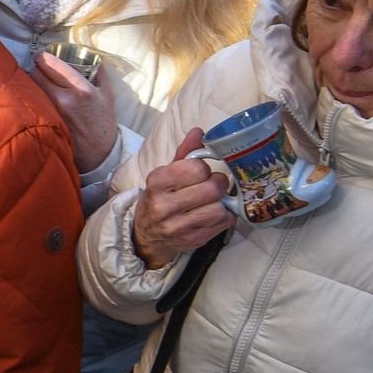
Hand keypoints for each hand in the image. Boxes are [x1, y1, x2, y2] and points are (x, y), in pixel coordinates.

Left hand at [32, 48, 117, 174]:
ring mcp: (52, 113)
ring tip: (35, 82)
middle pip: (36, 75)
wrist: (99, 153)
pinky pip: (32, 105)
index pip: (52, 65)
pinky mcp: (45, 124)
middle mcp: (64, 100)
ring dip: (31, 83)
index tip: (40, 55)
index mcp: (81, 89)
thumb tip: (92, 58)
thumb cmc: (103, 123)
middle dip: (35, 69)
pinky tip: (34, 97)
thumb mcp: (108, 95)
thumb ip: (100, 74)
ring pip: (31, 89)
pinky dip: (32, 98)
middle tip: (36, 67)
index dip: (42, 57)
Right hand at [131, 150, 230, 267]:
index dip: (203, 168)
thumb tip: (199, 132)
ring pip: (219, 208)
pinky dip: (224, 216)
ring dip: (222, 202)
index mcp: (157, 182)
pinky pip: (224, 223)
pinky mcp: (193, 241)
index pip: (196, 168)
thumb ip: (185, 152)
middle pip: (211, 189)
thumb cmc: (160, 198)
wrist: (147, 235)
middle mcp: (164, 206)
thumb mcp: (166, 173)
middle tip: (214, 184)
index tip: (200, 172)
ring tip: (213, 200)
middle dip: (218, 183)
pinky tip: (213, 213)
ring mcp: (178, 227)